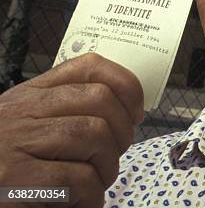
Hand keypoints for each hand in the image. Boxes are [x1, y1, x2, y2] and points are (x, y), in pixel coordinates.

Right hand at [0, 53, 143, 207]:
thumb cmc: (6, 165)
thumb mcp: (31, 126)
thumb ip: (68, 111)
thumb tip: (127, 110)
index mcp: (31, 94)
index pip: (89, 66)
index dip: (126, 85)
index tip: (136, 111)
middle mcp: (23, 110)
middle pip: (100, 99)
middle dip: (122, 131)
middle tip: (113, 156)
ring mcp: (16, 142)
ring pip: (94, 135)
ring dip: (107, 167)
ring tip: (93, 184)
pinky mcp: (15, 179)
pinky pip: (78, 178)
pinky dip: (91, 195)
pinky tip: (80, 203)